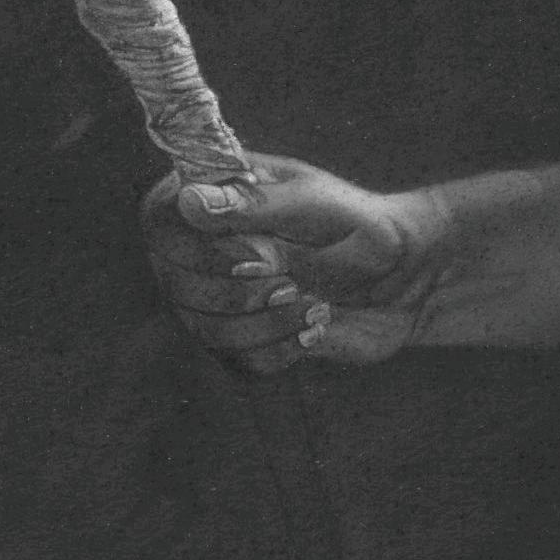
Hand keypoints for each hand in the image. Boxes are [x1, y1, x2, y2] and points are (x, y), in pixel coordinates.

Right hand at [142, 154, 441, 373]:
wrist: (399, 274)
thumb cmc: (355, 223)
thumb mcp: (314, 205)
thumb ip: (254, 205)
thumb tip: (188, 200)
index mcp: (211, 196)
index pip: (160, 219)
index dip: (200, 247)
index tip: (260, 255)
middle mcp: (198, 249)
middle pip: (177, 285)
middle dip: (243, 290)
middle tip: (292, 279)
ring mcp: (214, 298)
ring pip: (207, 330)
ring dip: (269, 322)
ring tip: (314, 301)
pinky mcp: (238, 342)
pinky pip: (238, 363)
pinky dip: (283, 349)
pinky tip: (315, 326)